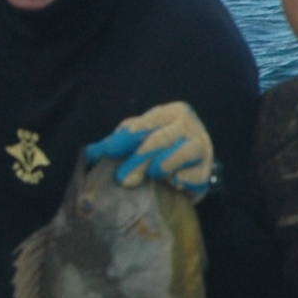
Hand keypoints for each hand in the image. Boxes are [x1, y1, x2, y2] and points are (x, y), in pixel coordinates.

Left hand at [82, 101, 214, 193]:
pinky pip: (193, 176)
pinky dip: (182, 181)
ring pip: (181, 154)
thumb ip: (118, 141)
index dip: (122, 139)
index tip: (103, 152)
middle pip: (160, 140)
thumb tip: (90, 152)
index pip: (144, 125)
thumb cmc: (160, 147)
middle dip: (138, 160)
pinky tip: (174, 185)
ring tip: (152, 176)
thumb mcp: (140, 137)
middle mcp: (189, 125)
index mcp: (171, 112)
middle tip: (123, 179)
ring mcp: (201, 147)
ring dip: (162, 167)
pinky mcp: (206, 171)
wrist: (192, 164)